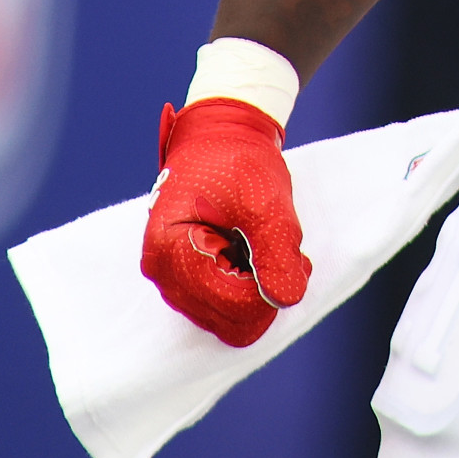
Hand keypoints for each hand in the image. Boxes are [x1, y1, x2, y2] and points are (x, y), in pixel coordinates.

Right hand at [141, 98, 310, 346]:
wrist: (219, 136)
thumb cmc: (238, 162)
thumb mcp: (266, 202)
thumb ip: (277, 253)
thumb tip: (285, 300)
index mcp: (171, 252)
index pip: (233, 307)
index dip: (271, 291)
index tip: (294, 258)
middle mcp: (163, 273)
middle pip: (229, 321)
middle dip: (264, 293)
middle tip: (287, 255)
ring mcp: (172, 278)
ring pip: (227, 318)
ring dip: (257, 291)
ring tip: (270, 248)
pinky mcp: (185, 276)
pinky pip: (221, 304)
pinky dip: (246, 288)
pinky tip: (258, 254)